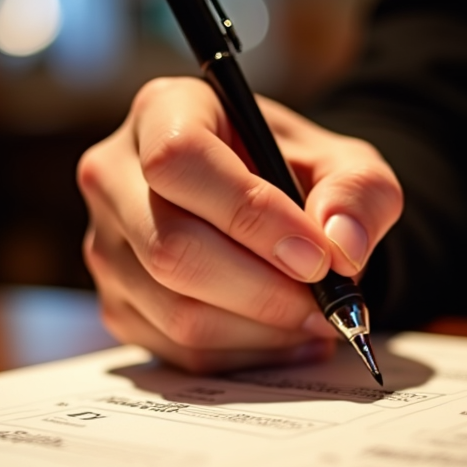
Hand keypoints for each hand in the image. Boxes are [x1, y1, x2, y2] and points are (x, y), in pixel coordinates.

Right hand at [77, 77, 402, 372]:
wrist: (272, 210)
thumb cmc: (299, 176)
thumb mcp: (347, 165)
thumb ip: (359, 194)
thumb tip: (342, 246)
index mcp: (163, 111)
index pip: (179, 161)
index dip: (250, 215)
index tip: (316, 256)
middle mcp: (114, 176)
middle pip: (171, 249)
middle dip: (264, 291)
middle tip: (328, 306)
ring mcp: (107, 245)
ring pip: (176, 311)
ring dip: (261, 330)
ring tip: (317, 321)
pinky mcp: (118, 304)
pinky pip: (179, 350)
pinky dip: (246, 355)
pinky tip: (289, 337)